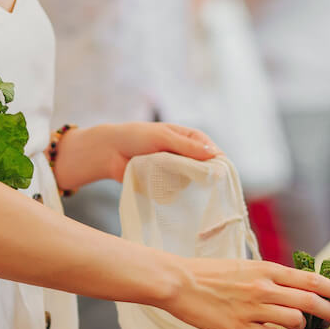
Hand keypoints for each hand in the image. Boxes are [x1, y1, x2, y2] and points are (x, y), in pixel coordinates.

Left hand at [53, 122, 219, 192]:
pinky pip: (176, 190)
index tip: (220, 174)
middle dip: (203, 175)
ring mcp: (175, 169)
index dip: (216, 161)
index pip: (210, 150)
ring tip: (175, 181)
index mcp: (188, 138)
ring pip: (191, 181)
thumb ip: (187, 146)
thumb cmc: (136, 137)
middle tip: (203, 184)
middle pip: (204, 167)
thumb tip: (213, 154)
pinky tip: (167, 190)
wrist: (109, 152)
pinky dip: (173, 190)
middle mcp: (184, 154)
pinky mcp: (165, 183)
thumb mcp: (163, 137)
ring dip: (185, 182)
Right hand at [158, 258, 329, 328]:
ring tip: (295, 326)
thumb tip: (295, 292)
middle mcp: (264, 288)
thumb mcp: (246, 268)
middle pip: (309, 301)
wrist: (179, 283)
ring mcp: (253, 309)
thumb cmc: (211, 274)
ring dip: (300, 326)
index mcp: (266, 269)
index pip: (310, 279)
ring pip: (294, 321)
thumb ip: (271, 279)